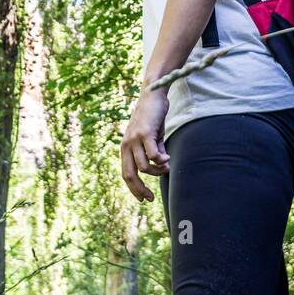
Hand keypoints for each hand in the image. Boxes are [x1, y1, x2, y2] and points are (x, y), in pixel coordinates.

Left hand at [120, 86, 169, 201]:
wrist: (153, 95)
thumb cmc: (153, 118)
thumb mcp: (151, 138)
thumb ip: (153, 152)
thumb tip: (161, 166)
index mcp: (126, 148)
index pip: (126, 174)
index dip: (134, 188)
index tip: (144, 198)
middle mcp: (126, 145)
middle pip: (130, 175)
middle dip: (139, 189)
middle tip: (150, 198)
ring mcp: (134, 139)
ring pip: (144, 167)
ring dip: (157, 171)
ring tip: (167, 166)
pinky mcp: (145, 133)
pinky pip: (152, 155)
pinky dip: (161, 161)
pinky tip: (168, 158)